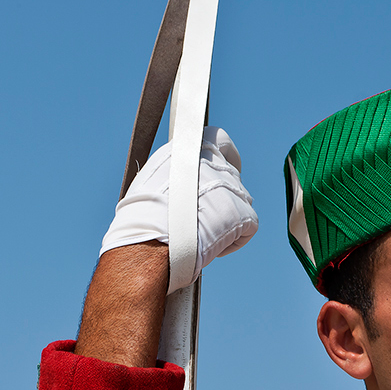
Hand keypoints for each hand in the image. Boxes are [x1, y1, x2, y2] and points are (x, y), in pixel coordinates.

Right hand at [100, 126, 258, 292]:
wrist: (152, 235)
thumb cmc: (143, 213)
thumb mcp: (154, 176)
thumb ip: (176, 171)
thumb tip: (180, 181)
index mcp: (192, 148)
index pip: (220, 139)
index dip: (226, 155)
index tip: (225, 166)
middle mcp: (216, 162)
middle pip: (231, 176)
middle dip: (223, 195)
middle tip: (207, 216)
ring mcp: (233, 187)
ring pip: (240, 203)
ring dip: (226, 219)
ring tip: (201, 235)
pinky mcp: (244, 214)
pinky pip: (247, 228)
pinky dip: (233, 241)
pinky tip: (212, 249)